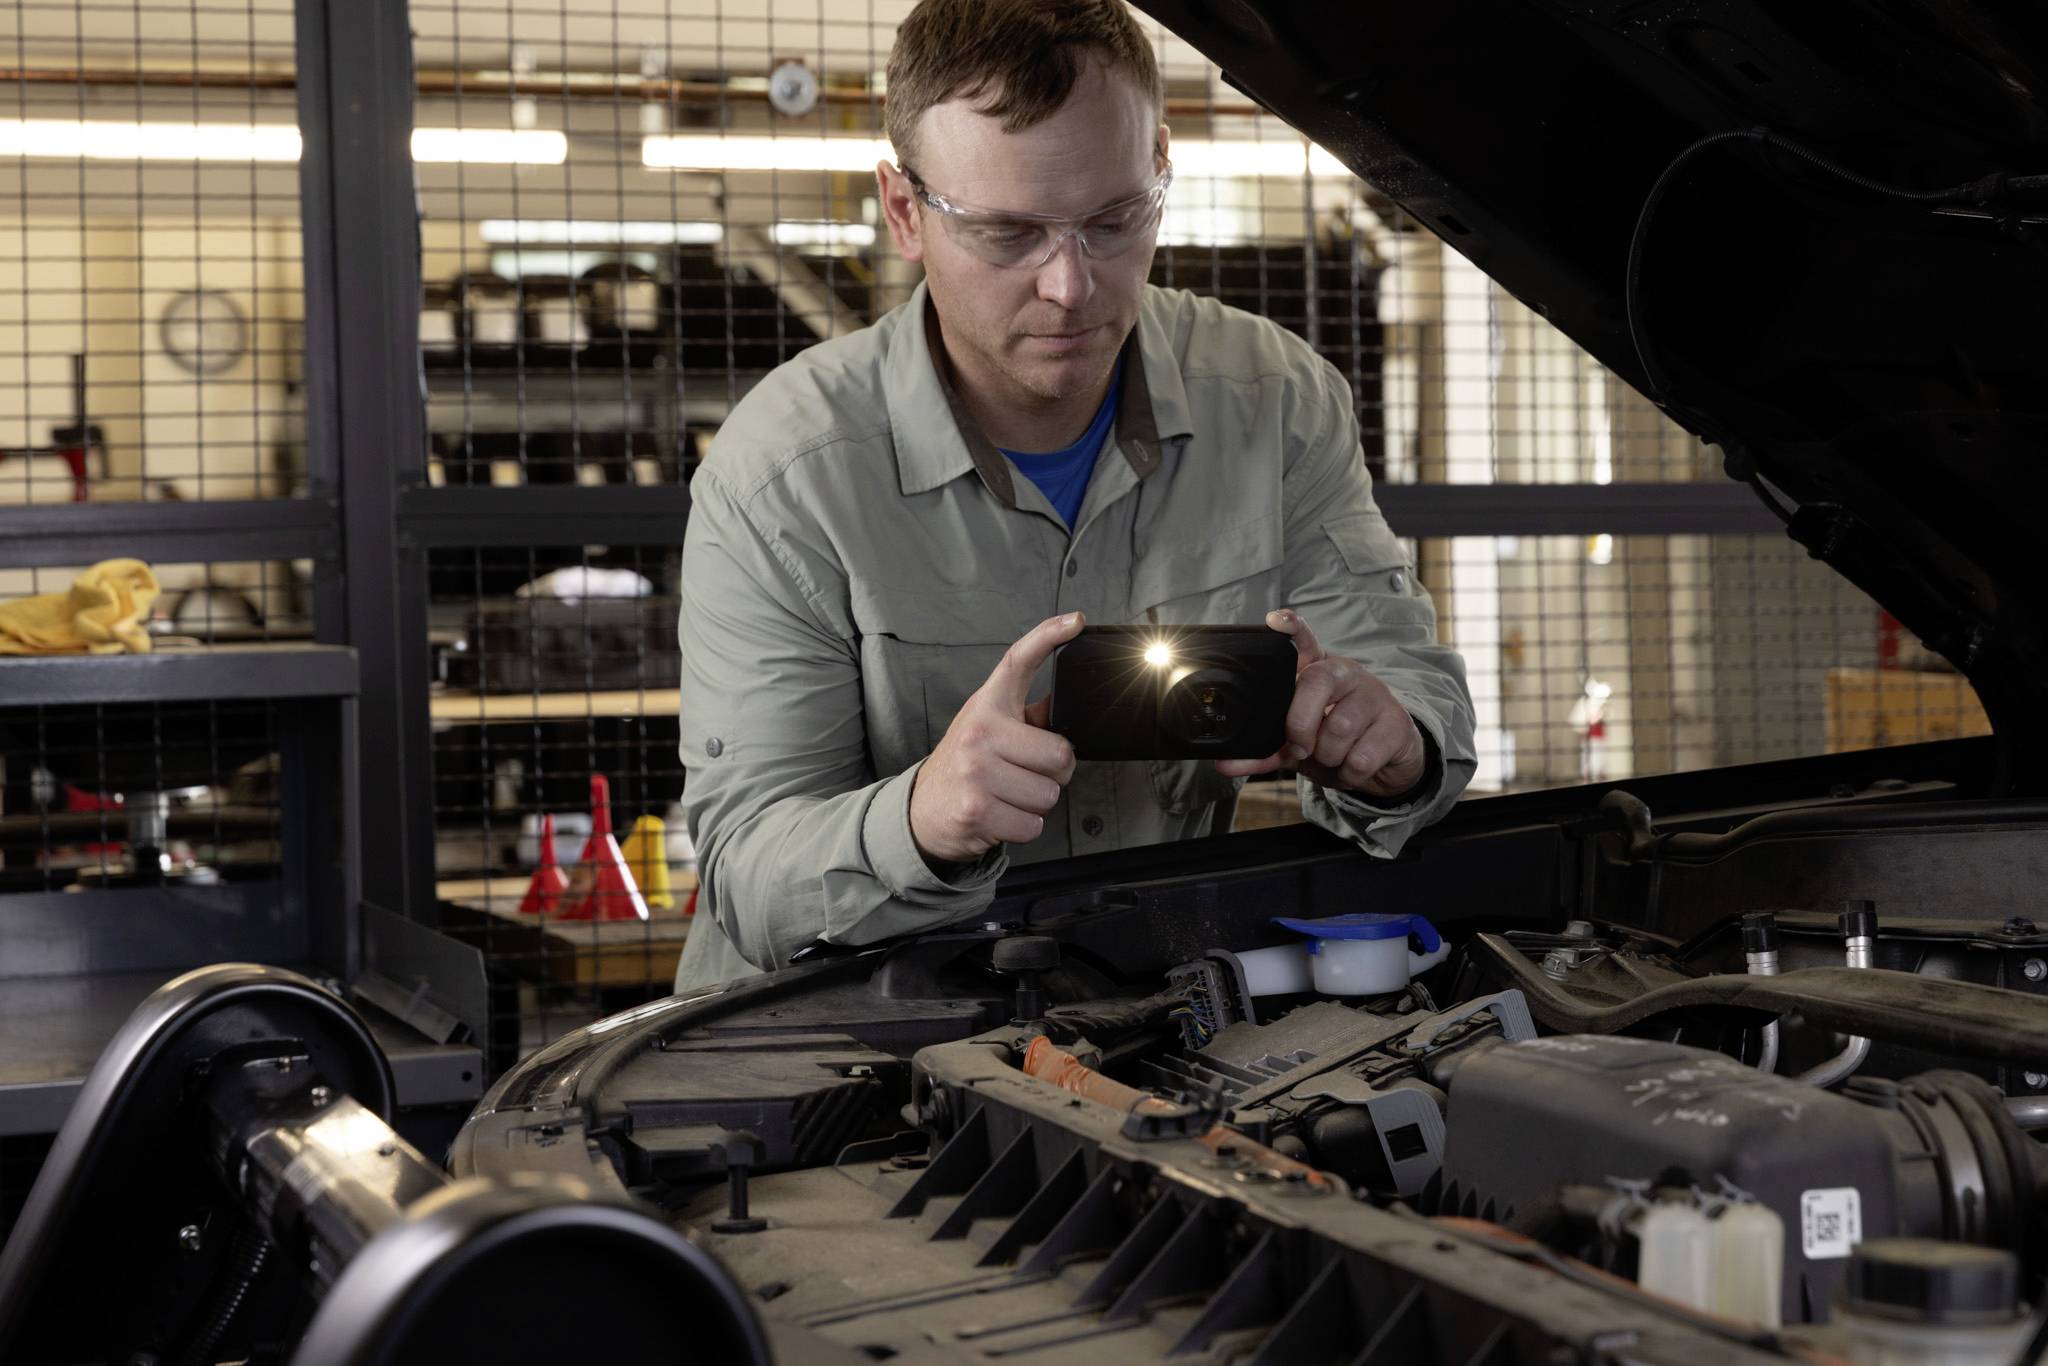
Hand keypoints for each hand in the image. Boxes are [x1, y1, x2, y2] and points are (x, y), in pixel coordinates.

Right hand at [910, 612, 1083, 865]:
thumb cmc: (965, 766)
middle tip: (1026, 774)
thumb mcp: (988, 730)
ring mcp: (976, 771)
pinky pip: (1033, 824)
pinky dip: (1024, 826)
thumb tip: (1064, 704)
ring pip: (1049, 794)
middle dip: (1054, 774)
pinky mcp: (976, 809)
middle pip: (1060, 755)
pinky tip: (1002, 814)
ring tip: (1009, 795)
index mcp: (987, 707)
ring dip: (1036, 803)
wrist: (922, 811)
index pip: (1018, 661)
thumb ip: (1026, 717)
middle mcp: (979, 733)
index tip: (1076, 621)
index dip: (1049, 636)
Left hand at [1216, 609, 1426, 797]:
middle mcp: (1346, 674)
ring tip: (1333, 757)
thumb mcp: (1295, 747)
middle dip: (1300, 724)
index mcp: (1316, 673)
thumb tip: (1224, 764)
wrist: (1384, 764)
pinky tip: (1353, 767)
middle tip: (1300, 746)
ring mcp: (1374, 695)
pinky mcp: (1397, 723)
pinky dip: (1350, 773)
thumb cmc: (1335, 743)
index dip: (1292, 628)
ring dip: (1328, 756)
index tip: (1276, 620)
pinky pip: (1362, 756)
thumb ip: (1263, 752)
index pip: (1305, 641)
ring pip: (1340, 726)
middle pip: (1316, 681)